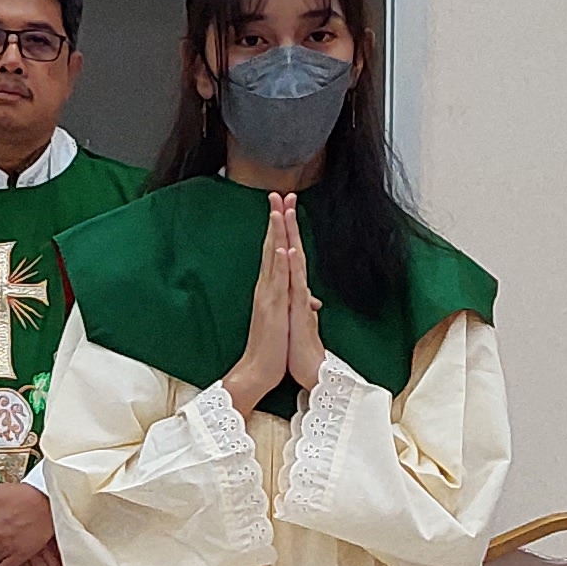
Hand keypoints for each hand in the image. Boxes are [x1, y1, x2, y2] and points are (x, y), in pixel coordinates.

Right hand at [222, 190, 304, 405]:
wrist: (257, 371)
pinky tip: (282, 248)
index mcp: (271, 289)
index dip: (281, 229)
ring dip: (277, 233)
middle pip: (273, 246)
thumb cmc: (272, 348)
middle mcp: (267, 287)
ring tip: (278, 210)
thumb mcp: (287, 323)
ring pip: (273, 258)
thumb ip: (296, 307)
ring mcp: (268, 296)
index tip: (284, 206)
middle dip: (277, 220)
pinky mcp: (272, 308)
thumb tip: (309, 300)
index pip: (277, 252)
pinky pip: (277, 282)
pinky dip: (279, 264)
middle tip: (279, 194)